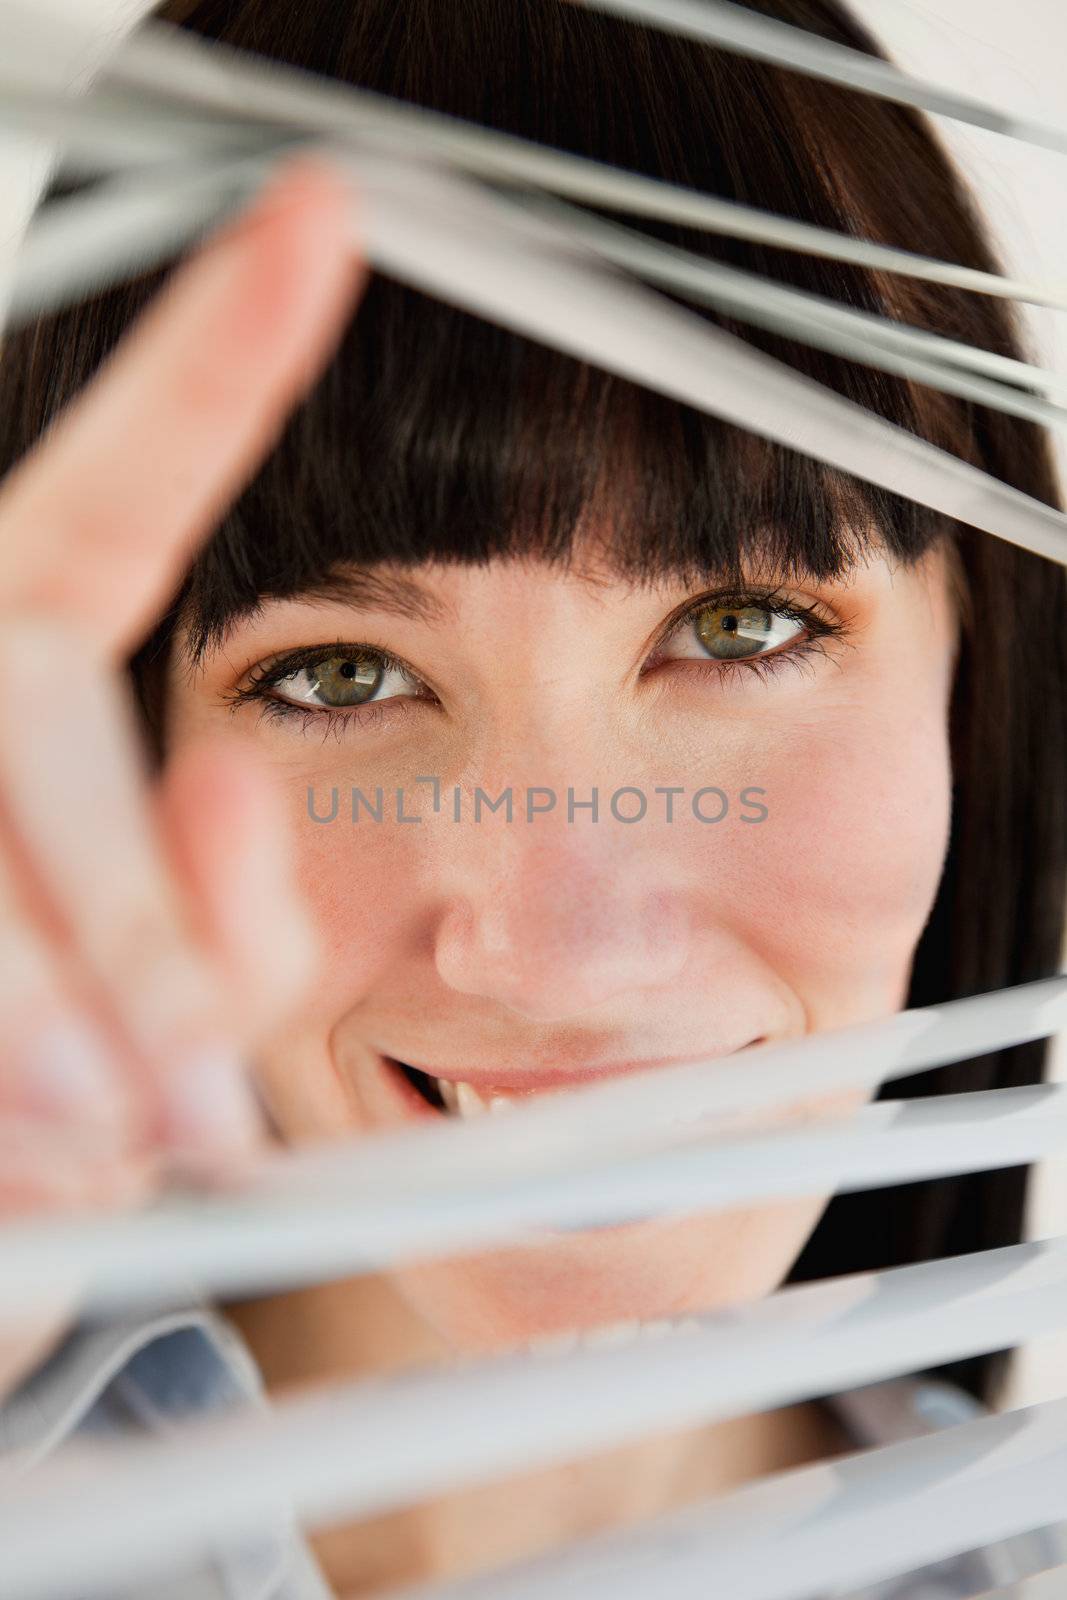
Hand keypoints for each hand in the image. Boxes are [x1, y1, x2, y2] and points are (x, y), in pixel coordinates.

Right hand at [0, 155, 365, 1357]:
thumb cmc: (93, 1106)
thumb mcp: (195, 1002)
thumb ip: (232, 909)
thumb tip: (242, 780)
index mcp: (6, 700)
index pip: (98, 518)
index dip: (204, 375)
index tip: (319, 227)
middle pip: (22, 700)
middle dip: (117, 909)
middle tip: (186, 1094)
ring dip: (47, 1034)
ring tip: (103, 1148)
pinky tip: (33, 1163)